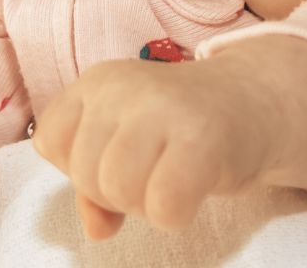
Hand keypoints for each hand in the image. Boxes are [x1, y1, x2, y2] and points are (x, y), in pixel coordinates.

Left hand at [32, 35, 306, 234]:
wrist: (255, 99)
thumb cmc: (180, 125)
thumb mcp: (127, 137)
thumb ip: (94, 179)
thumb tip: (97, 228)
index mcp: (100, 80)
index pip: (51, 141)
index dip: (78, 164)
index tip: (118, 152)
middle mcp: (127, 87)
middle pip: (87, 174)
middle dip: (118, 190)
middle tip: (155, 166)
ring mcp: (165, 108)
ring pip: (120, 193)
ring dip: (147, 201)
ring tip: (173, 173)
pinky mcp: (201, 140)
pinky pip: (163, 207)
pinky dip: (177, 212)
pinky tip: (196, 185)